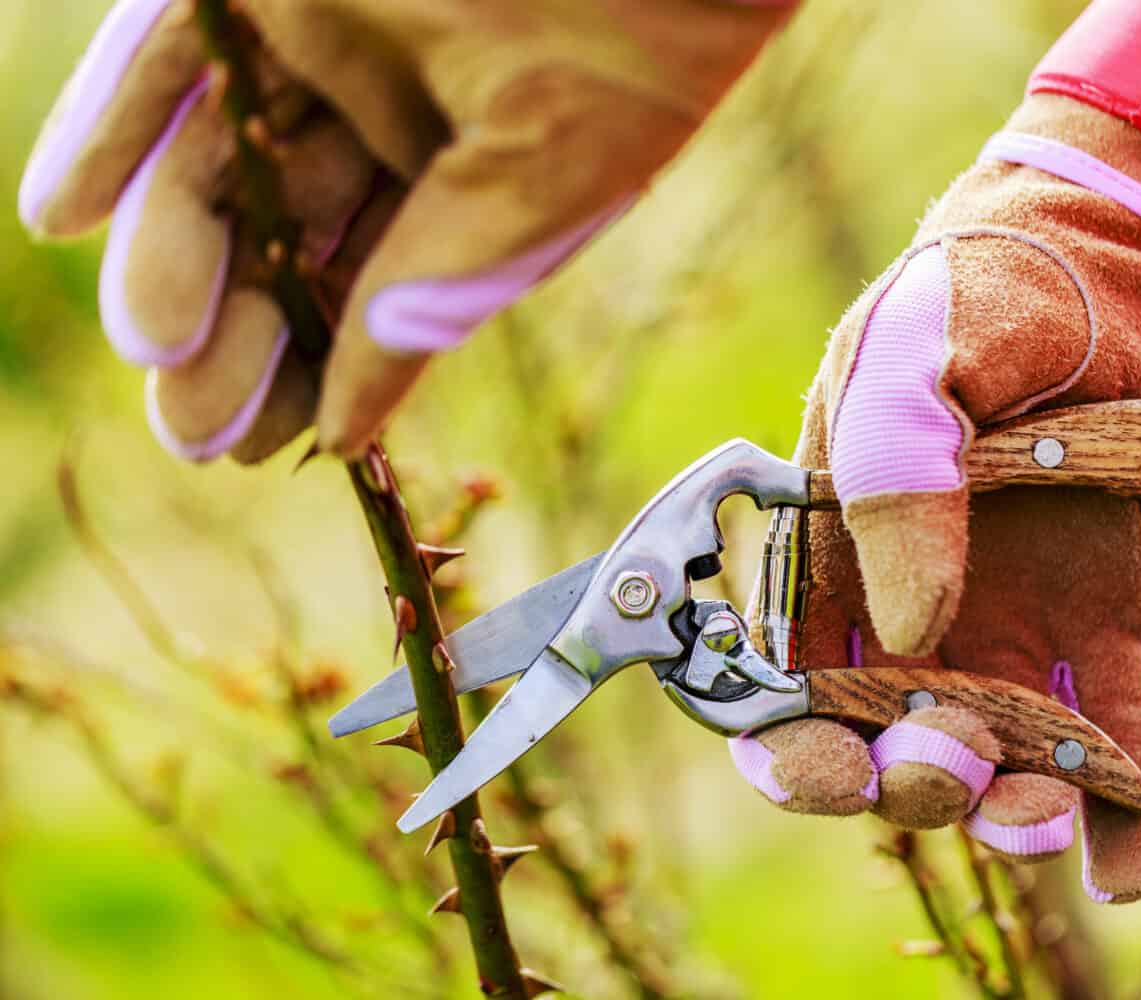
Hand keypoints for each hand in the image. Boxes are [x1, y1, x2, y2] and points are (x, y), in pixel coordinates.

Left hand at [21, 0, 794, 461]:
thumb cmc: (639, 39)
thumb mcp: (541, 187)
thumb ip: (435, 294)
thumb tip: (351, 428)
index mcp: (471, 165)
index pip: (373, 282)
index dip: (318, 367)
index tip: (268, 448)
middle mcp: (388, 103)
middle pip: (285, 233)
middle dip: (240, 331)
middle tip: (195, 425)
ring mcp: (321, 33)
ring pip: (220, 160)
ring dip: (172, 254)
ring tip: (155, 345)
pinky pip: (166, 54)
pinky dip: (112, 130)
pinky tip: (66, 215)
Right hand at [729, 94, 1140, 902]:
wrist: (1109, 275)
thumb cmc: (982, 300)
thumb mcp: (917, 348)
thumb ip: (890, 462)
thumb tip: (911, 623)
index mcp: (829, 561)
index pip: (781, 688)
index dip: (792, 750)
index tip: (829, 766)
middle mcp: (907, 620)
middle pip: (883, 748)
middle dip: (905, 785)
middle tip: (950, 760)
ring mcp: (1007, 636)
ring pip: (993, 764)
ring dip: (1009, 813)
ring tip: (1045, 808)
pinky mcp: (1103, 638)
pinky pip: (1109, 743)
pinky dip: (1119, 818)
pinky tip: (1125, 861)